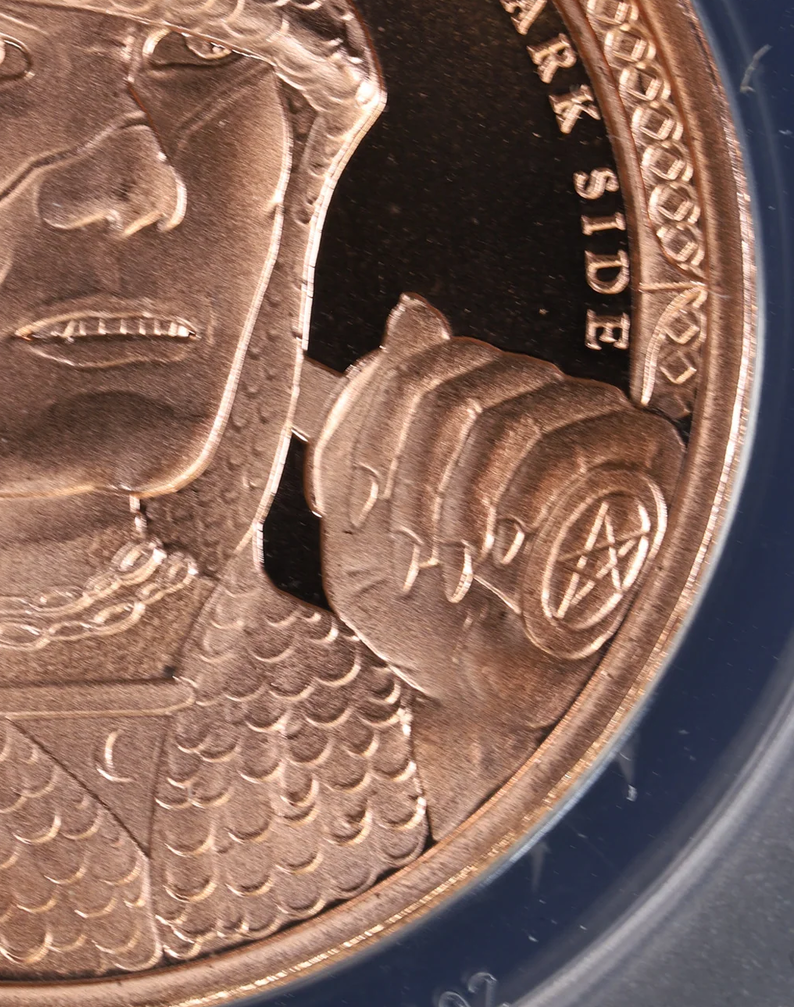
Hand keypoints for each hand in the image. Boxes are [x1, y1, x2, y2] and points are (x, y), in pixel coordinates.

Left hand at [307, 295, 683, 829]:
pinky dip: (526, 490)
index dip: (381, 427)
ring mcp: (594, 434)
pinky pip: (578, 439)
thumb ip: (376, 421)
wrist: (479, 698)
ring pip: (510, 413)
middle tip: (413, 553)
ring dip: (465, 497)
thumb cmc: (423, 616)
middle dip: (418, 479)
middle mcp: (539, 406)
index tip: (362, 505)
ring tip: (457, 566)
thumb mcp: (366, 516)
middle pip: (459, 388)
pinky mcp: (645, 469)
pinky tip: (508, 546)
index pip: (427, 364)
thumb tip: (413, 309)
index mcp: (480, 410)